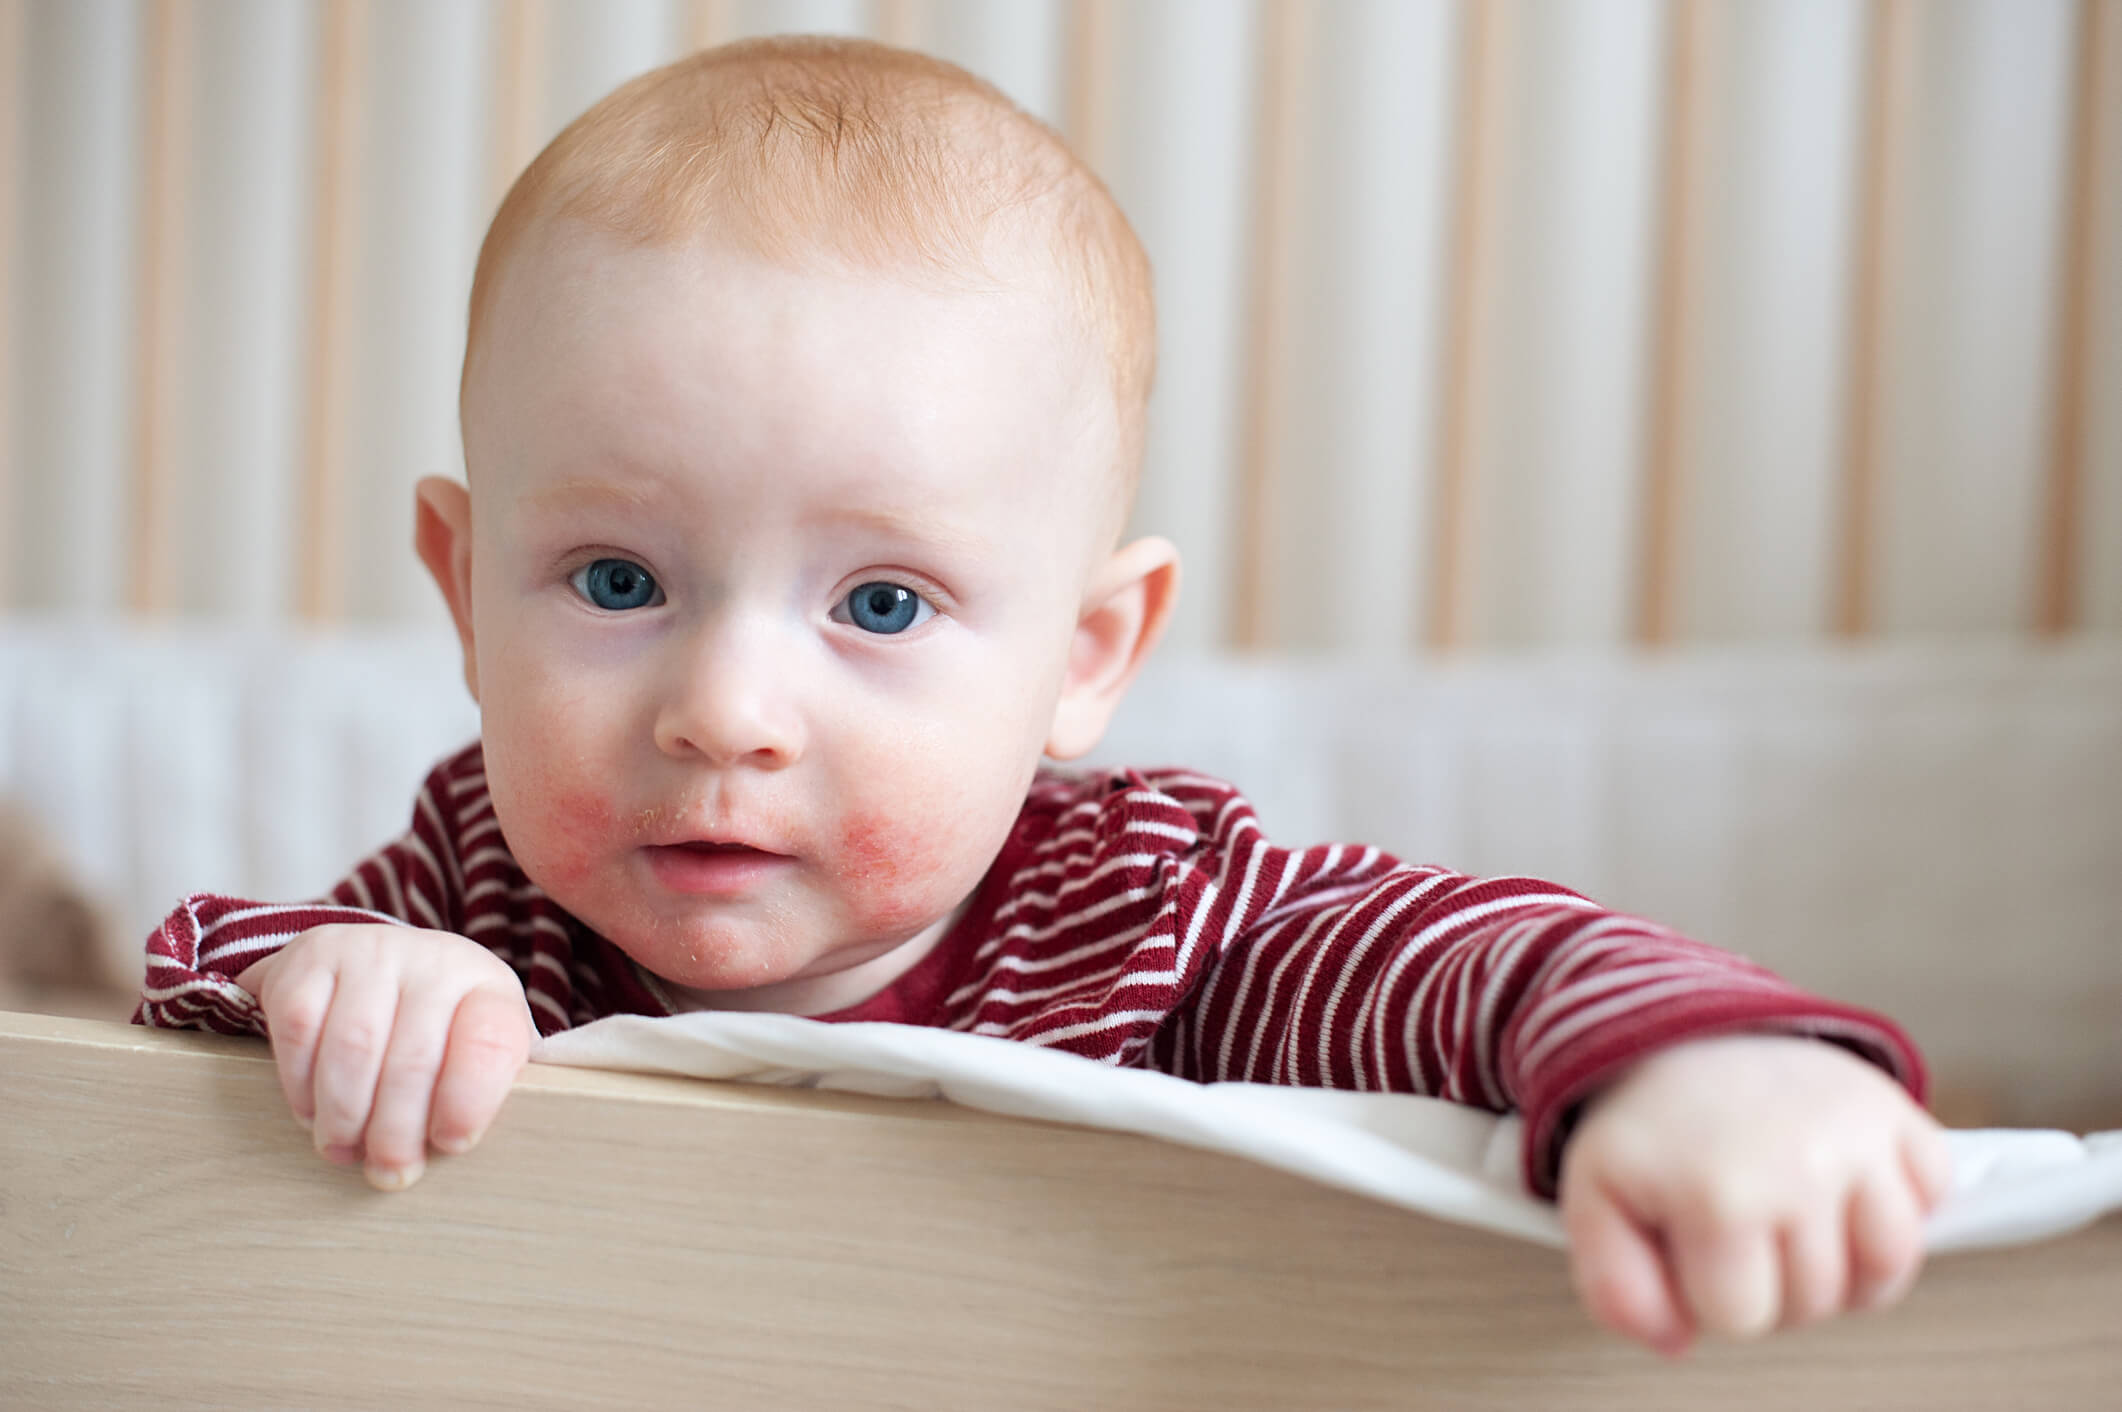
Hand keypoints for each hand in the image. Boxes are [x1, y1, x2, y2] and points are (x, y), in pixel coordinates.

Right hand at [235, 924, 535, 1190]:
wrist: (377, 966)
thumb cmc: (436, 1031)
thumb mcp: (473, 1054)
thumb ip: (476, 1098)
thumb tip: (461, 1162)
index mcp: (489, 988)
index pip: (490, 1043)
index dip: (469, 1102)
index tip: (451, 1145)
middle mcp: (436, 959)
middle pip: (414, 1059)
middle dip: (396, 1131)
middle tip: (388, 1172)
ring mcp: (373, 950)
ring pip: (353, 1048)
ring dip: (344, 1115)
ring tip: (342, 1149)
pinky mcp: (312, 955)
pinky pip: (301, 1029)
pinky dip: (301, 1084)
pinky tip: (311, 1111)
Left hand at [1558, 1033, 1951, 1356]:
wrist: (1686, 1036)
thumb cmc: (1651, 1132)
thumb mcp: (1597, 1203)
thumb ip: (1617, 1291)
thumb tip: (1676, 1342)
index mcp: (1717, 1195)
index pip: (1744, 1319)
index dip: (1712, 1295)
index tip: (1694, 1243)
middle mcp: (1800, 1166)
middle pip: (1817, 1303)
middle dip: (1775, 1282)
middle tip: (1739, 1222)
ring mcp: (1858, 1137)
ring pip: (1888, 1269)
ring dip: (1844, 1260)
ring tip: (1793, 1215)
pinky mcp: (1897, 1111)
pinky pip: (1933, 1197)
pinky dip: (1898, 1203)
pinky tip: (1841, 1180)